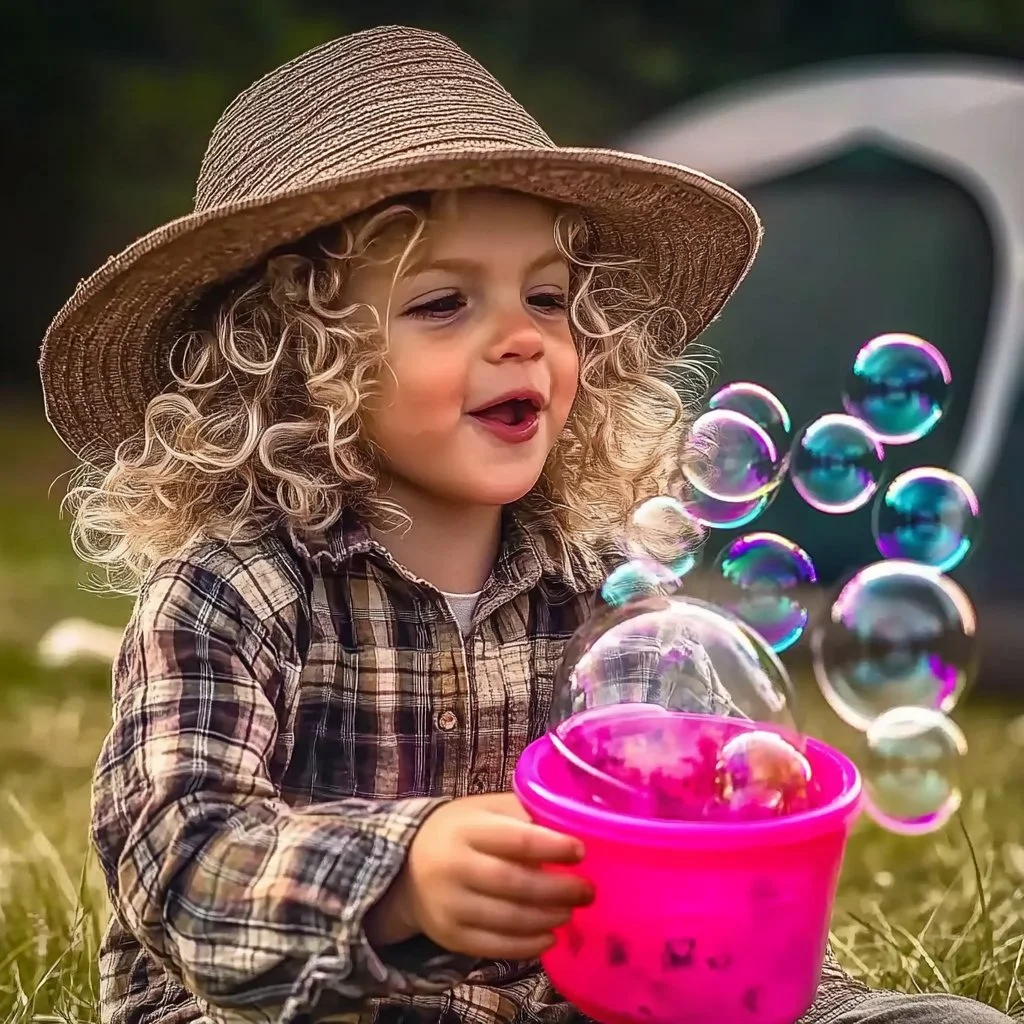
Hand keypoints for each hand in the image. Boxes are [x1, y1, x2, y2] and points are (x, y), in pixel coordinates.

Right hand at [366, 793, 592, 959]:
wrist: (407, 869)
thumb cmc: (460, 832)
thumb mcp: (484, 811)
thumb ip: (522, 814)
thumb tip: (573, 824)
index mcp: (466, 829)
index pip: (517, 840)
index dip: (554, 847)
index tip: (581, 852)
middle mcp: (454, 867)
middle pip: (514, 884)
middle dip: (558, 890)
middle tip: (587, 891)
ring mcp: (449, 906)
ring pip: (508, 919)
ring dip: (547, 917)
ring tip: (570, 911)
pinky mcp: (449, 937)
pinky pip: (495, 947)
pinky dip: (528, 945)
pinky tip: (549, 936)